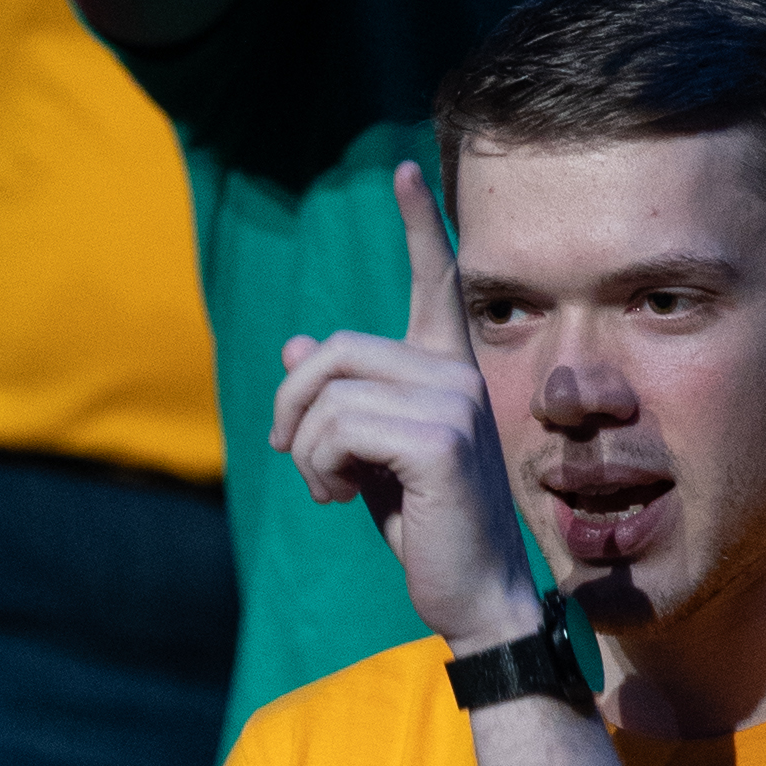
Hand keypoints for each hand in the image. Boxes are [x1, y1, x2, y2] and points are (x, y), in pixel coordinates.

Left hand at [272, 161, 529, 646]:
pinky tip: (342, 500)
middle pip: (336, 350)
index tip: (403, 169)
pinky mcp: (439, 440)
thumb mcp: (371, 455)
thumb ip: (342, 400)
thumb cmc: (427, 527)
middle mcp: (456, 374)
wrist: (474, 595)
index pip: (436, 282)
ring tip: (328, 488)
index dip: (418, 224)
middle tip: (291, 456)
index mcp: (447, 371)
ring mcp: (454, 402)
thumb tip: (295, 342)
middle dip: (292, 405)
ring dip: (303, 451)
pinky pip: (336, 431)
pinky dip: (318, 469)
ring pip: (328, 394)